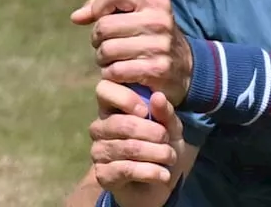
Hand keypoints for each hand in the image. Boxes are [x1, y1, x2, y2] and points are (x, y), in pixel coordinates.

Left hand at [71, 0, 193, 104]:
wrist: (186, 68)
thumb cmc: (152, 37)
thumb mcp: (139, 15)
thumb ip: (107, 9)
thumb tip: (77, 17)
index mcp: (154, 2)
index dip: (97, 6)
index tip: (97, 18)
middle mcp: (159, 20)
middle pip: (104, 26)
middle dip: (98, 39)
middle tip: (106, 45)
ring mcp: (159, 45)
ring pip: (107, 50)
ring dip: (103, 59)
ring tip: (113, 60)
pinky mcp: (156, 69)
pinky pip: (115, 71)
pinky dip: (111, 74)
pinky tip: (120, 73)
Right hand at [90, 80, 184, 206]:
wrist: (161, 180)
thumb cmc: (163, 146)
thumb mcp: (171, 127)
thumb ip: (165, 113)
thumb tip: (157, 96)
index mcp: (112, 108)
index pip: (105, 90)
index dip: (126, 98)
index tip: (146, 111)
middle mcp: (100, 128)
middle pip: (123, 123)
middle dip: (153, 132)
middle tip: (167, 140)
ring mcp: (99, 151)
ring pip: (129, 147)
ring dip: (157, 153)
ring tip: (170, 157)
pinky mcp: (103, 175)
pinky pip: (126, 170)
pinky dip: (150, 171)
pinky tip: (163, 174)